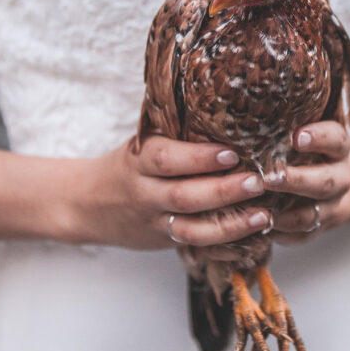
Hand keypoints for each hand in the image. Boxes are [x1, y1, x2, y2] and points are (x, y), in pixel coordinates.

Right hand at [72, 134, 273, 249]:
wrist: (85, 205)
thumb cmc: (125, 166)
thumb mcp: (139, 143)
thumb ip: (173, 132)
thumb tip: (224, 104)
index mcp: (138, 161)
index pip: (166, 159)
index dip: (198, 157)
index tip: (231, 151)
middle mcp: (144, 193)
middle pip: (183, 195)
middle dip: (223, 190)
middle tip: (258, 181)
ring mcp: (153, 221)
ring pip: (191, 229)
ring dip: (230, 224)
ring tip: (264, 215)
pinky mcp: (164, 242)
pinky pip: (195, 247)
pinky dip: (225, 245)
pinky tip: (252, 237)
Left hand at [265, 121, 349, 245]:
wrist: (331, 184)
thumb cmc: (301, 150)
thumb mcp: (299, 131)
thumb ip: (279, 125)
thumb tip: (231, 107)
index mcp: (337, 148)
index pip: (336, 139)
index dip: (319, 138)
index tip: (297, 136)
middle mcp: (337, 177)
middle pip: (325, 181)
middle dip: (297, 180)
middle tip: (270, 177)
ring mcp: (328, 206)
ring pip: (312, 214)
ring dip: (286, 214)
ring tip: (260, 211)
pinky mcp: (314, 229)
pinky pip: (299, 236)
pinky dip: (280, 234)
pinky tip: (258, 229)